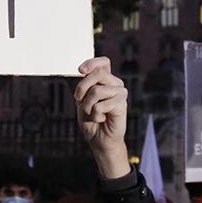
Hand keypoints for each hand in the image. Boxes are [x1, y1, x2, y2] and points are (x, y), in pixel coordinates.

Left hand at [74, 57, 128, 177]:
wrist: (99, 139)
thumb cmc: (90, 120)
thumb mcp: (82, 101)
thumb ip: (85, 87)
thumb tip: (88, 75)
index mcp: (105, 80)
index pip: (103, 62)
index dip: (92, 62)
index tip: (80, 71)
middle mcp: (114, 83)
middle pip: (98, 72)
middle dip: (82, 87)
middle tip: (79, 101)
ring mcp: (120, 92)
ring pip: (97, 90)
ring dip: (88, 105)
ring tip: (93, 114)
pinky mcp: (122, 104)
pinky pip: (101, 105)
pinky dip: (95, 115)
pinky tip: (102, 119)